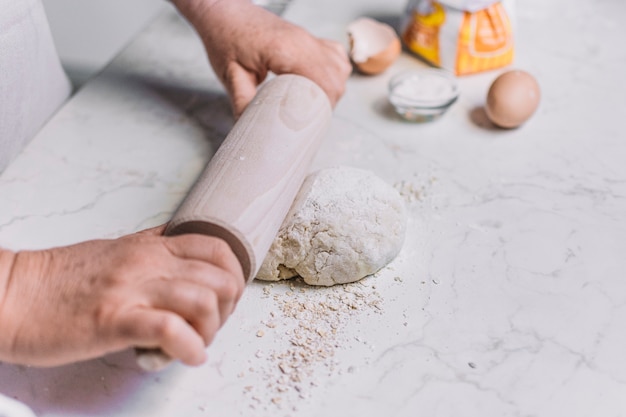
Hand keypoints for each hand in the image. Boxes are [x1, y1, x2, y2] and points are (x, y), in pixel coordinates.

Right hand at [0, 225, 243, 366]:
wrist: (10, 294)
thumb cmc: (59, 280)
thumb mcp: (114, 251)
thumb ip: (151, 251)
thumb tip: (180, 255)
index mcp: (150, 246)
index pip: (217, 248)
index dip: (234, 275)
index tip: (225, 298)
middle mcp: (148, 263)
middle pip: (220, 277)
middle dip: (228, 308)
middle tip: (211, 326)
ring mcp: (132, 290)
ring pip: (203, 300)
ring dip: (212, 331)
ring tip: (197, 344)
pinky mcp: (114, 320)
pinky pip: (172, 331)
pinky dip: (191, 349)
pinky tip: (187, 357)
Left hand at [175, 0, 351, 117]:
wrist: (224, 12)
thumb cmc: (226, 37)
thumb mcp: (230, 74)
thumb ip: (243, 102)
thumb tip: (249, 128)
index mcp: (285, 50)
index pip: (322, 81)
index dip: (322, 106)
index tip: (311, 122)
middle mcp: (302, 41)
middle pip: (335, 78)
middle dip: (328, 102)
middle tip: (311, 118)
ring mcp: (308, 37)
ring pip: (339, 68)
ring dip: (333, 88)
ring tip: (316, 104)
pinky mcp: (308, 38)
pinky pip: (335, 56)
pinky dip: (334, 72)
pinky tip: (321, 84)